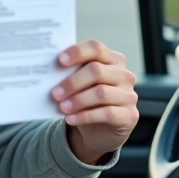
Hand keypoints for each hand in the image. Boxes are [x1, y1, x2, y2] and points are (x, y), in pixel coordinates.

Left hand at [51, 40, 137, 164]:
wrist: (100, 130)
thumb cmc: (88, 100)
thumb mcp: (80, 85)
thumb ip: (71, 74)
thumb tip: (48, 72)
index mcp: (112, 59)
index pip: (96, 48)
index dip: (77, 52)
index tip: (59, 61)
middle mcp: (124, 74)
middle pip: (96, 71)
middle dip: (72, 82)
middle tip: (55, 93)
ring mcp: (129, 95)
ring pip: (101, 93)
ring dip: (77, 100)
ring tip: (62, 107)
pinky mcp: (130, 115)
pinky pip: (106, 113)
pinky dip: (85, 116)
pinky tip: (70, 119)